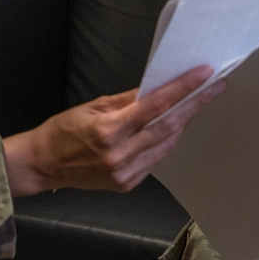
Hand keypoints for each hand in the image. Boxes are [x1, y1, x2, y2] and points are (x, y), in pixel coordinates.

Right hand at [3, 66, 223, 195]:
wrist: (43, 165)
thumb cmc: (63, 130)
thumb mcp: (92, 107)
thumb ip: (127, 101)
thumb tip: (156, 90)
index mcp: (110, 130)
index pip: (155, 105)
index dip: (183, 89)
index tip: (204, 75)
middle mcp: (121, 154)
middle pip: (169, 125)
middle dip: (195, 104)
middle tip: (215, 86)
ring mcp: (126, 173)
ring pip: (166, 144)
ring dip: (182, 122)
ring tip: (196, 103)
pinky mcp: (128, 184)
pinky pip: (155, 159)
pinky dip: (165, 141)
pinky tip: (170, 127)